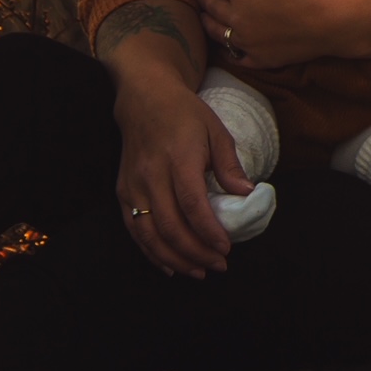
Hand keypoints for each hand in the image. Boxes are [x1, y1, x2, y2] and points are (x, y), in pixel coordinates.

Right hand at [103, 28, 247, 276]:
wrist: (144, 99)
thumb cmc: (185, 115)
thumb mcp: (216, 130)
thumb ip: (230, 165)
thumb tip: (247, 194)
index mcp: (178, 159)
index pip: (192, 204)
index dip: (208, 231)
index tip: (226, 248)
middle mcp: (151, 176)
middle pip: (169, 225)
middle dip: (195, 252)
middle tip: (218, 265)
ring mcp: (133, 186)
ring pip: (148, 234)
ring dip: (174, 258)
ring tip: (198, 272)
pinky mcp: (122, 193)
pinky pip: (134, 230)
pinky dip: (150, 252)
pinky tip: (170, 266)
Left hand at [202, 0, 369, 68]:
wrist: (339, 19)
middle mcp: (238, 17)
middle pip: (213, 7)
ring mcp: (249, 41)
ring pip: (218, 33)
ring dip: (211, 23)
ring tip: (207, 19)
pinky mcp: (262, 59)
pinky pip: (237, 57)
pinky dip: (230, 51)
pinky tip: (230, 47)